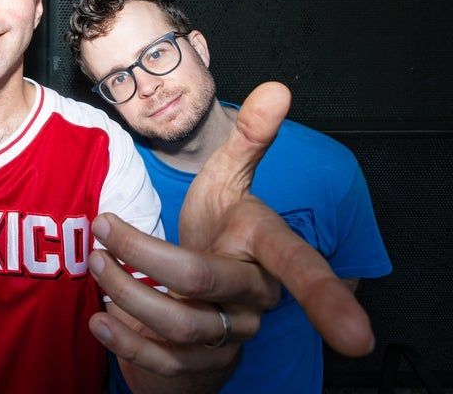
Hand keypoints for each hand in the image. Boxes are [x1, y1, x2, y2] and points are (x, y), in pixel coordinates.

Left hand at [88, 82, 373, 390]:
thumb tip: (277, 89)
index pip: (300, 269)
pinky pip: (164, 363)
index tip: (356, 339)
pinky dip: (126, 341)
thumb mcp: (229, 180)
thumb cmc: (220, 229)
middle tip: (103, 230)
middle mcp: (254, 298)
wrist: (198, 289)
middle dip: (144, 255)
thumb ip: (251, 138)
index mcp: (267, 251)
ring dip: (126, 293)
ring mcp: (230, 334)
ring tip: (96, 263)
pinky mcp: (201, 363)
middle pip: (200, 282)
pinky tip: (102, 321)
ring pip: (177, 325)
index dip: (328, 300)